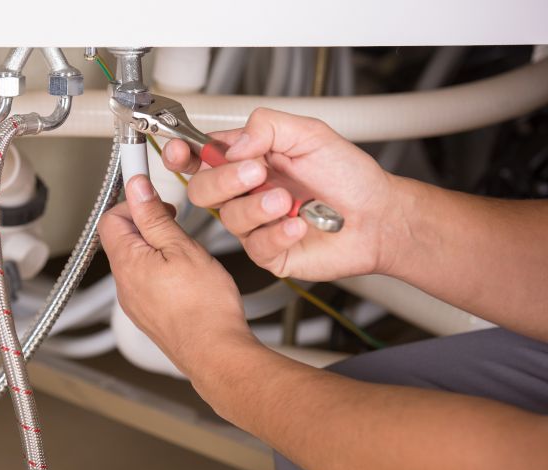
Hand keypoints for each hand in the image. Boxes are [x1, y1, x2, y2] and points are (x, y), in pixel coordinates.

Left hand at [98, 175, 253, 380]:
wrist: (216, 353)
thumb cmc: (204, 308)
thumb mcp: (182, 248)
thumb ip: (155, 217)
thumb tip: (137, 190)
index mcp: (127, 262)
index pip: (111, 218)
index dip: (133, 202)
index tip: (154, 195)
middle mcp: (124, 284)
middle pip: (123, 239)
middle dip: (147, 224)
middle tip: (175, 223)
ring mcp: (135, 302)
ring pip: (137, 261)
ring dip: (156, 247)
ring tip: (185, 252)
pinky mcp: (148, 314)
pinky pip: (147, 282)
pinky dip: (161, 270)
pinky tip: (186, 276)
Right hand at [162, 108, 400, 280]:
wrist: (378, 217)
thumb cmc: (348, 177)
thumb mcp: (310, 134)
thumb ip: (268, 127)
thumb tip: (233, 145)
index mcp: (249, 159)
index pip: (202, 155)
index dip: (183, 153)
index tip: (181, 151)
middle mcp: (245, 193)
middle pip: (201, 189)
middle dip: (224, 180)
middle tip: (257, 172)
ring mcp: (254, 224)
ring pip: (227, 218)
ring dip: (257, 206)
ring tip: (288, 200)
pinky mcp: (268, 252)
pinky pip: (255, 246)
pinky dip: (276, 233)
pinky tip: (298, 225)